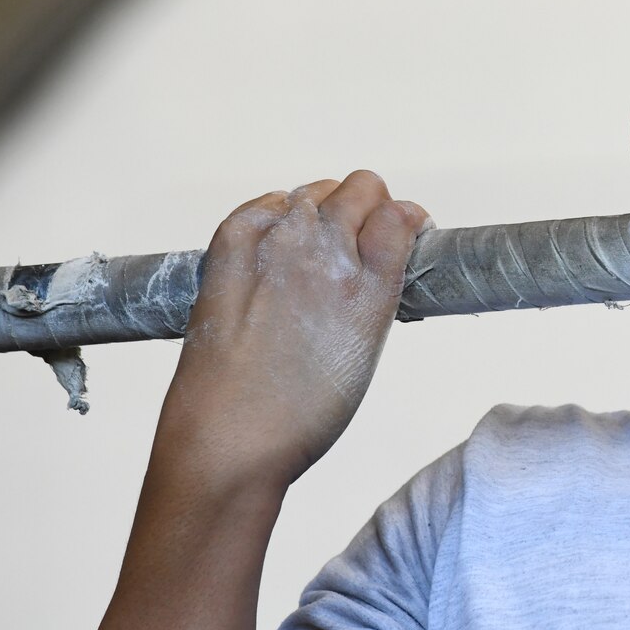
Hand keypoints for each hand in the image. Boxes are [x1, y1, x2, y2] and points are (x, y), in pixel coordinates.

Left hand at [154, 170, 431, 490]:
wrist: (229, 441)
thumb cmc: (298, 415)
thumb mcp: (364, 353)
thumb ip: (376, 294)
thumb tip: (377, 259)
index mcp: (369, 288)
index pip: (399, 213)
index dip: (402, 220)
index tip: (399, 236)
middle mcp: (324, 255)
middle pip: (359, 188)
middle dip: (368, 207)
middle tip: (361, 244)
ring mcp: (272, 249)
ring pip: (312, 193)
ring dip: (323, 208)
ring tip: (317, 251)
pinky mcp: (228, 254)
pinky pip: (259, 207)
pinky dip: (273, 213)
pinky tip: (276, 241)